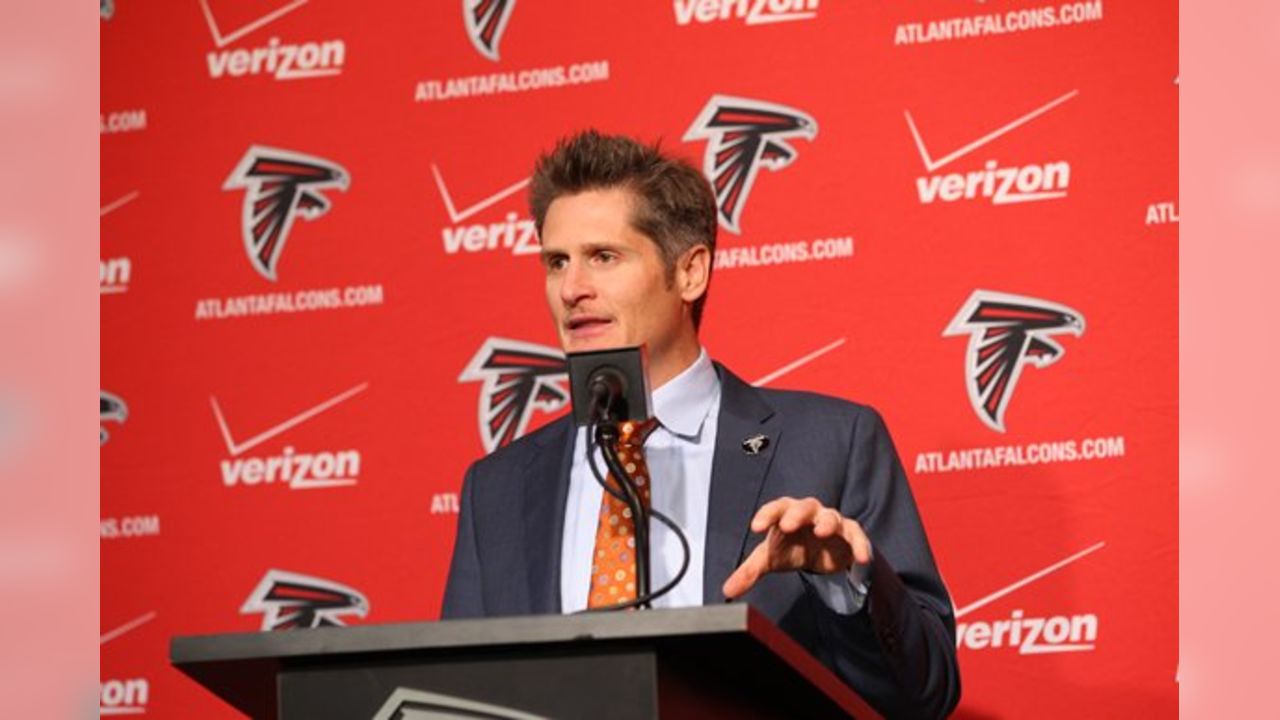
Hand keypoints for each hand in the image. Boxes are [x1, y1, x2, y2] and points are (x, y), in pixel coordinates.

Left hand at [722, 497, 871, 599]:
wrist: (820, 553)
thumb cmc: (791, 547)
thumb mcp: (770, 559)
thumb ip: (749, 572)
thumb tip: (727, 591)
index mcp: (786, 515)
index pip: (775, 509)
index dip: (766, 515)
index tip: (755, 527)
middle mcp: (809, 514)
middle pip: (803, 507)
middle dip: (795, 514)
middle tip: (787, 525)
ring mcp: (830, 522)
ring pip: (831, 517)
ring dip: (827, 523)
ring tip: (821, 531)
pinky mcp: (849, 534)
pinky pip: (856, 535)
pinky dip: (860, 544)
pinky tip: (860, 557)